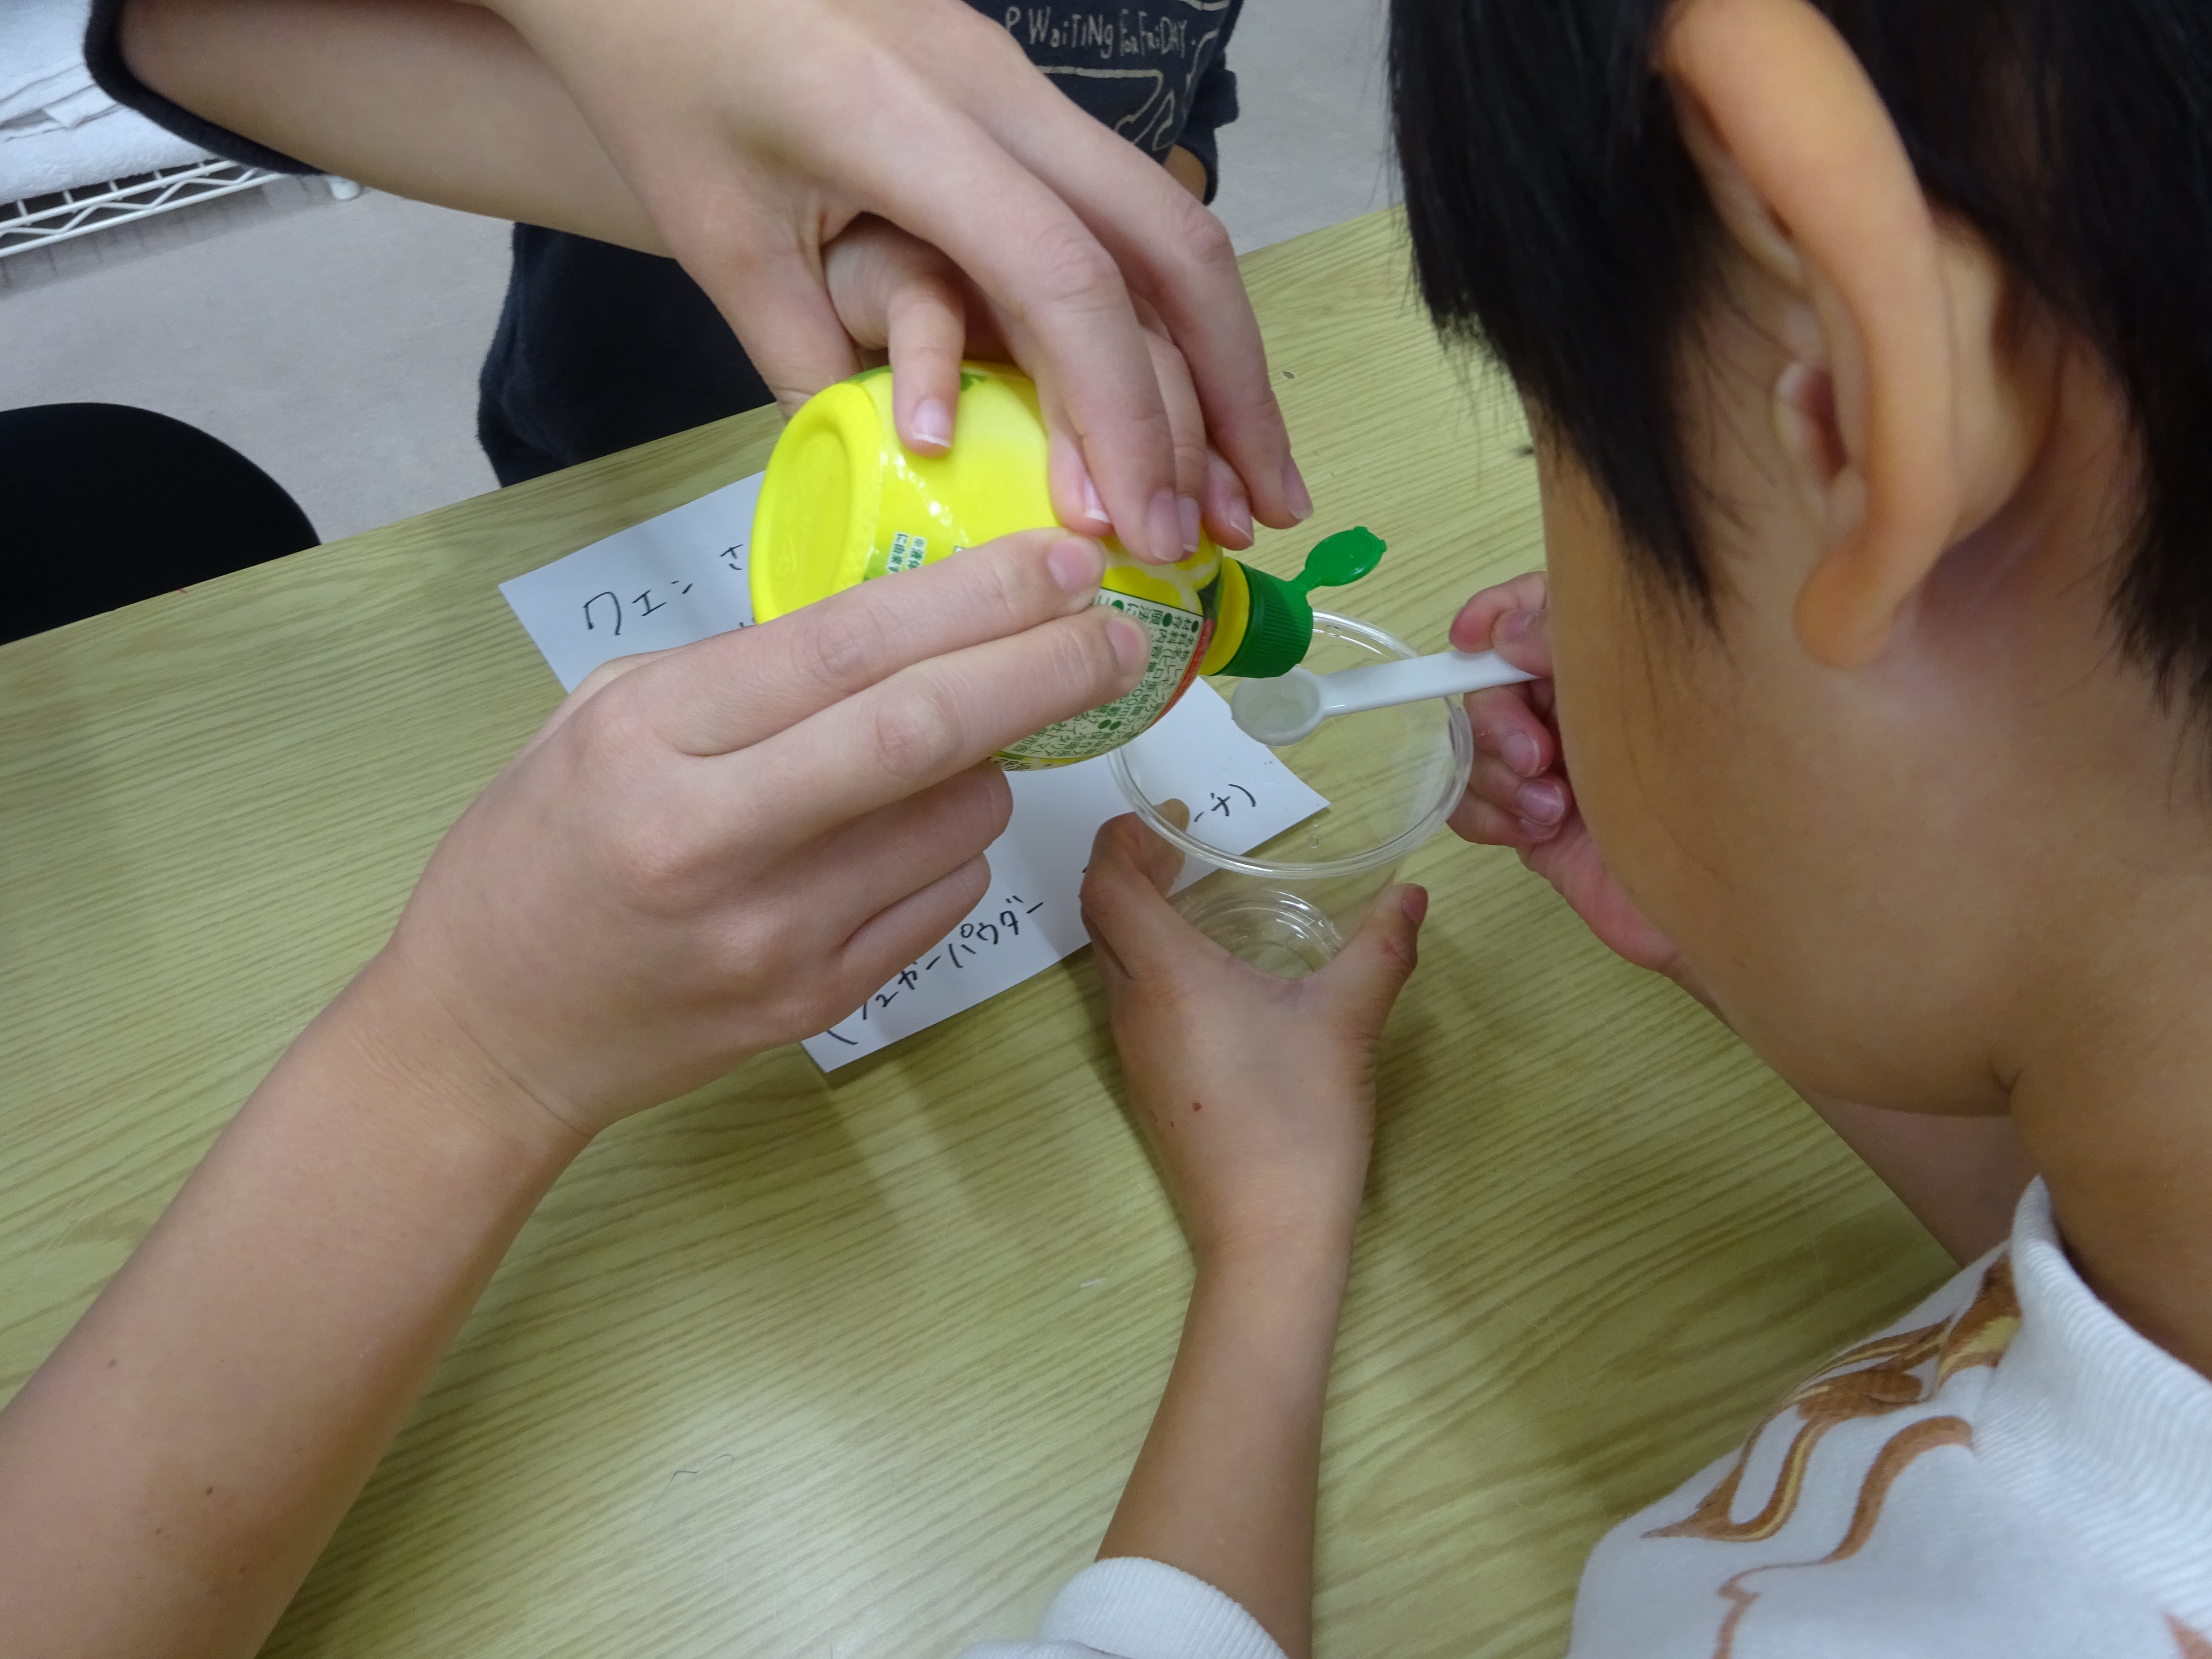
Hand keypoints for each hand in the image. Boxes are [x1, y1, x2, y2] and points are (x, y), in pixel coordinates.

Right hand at [376, 531, 1144, 1143]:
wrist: (490, 1037)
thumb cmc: (536, 855)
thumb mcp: (599, 721)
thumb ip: (742, 675)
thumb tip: (898, 630)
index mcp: (651, 743)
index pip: (850, 649)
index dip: (977, 598)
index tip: (1063, 563)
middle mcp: (719, 838)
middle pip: (927, 730)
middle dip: (1046, 666)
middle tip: (1122, 630)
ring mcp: (778, 935)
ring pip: (960, 819)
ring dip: (991, 765)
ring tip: (943, 750)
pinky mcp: (821, 1001)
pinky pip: (944, 896)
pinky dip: (950, 845)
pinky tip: (894, 836)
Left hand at [479, 0, 1310, 561]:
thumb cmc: (659, 74)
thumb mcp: (714, 236)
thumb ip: (811, 358)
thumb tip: (914, 476)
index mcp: (908, 120)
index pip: (1063, 279)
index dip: (1119, 415)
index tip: (1145, 528)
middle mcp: (996, 86)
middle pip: (1169, 241)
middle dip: (1229, 392)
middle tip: (1262, 516)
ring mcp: (1018, 81)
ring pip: (1168, 219)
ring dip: (1219, 356)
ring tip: (1248, 478)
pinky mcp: (1017, 96)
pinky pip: (1123, 207)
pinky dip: (1167, 312)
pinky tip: (1183, 389)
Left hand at [1079, 813, 1427, 1258]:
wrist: (1266, 1230)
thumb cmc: (1300, 1118)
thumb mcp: (1348, 1019)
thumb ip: (1381, 948)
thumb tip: (1414, 895)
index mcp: (1167, 976)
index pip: (1106, 883)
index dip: (1122, 838)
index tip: (1163, 814)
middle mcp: (1133, 1006)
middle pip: (1100, 915)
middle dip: (1128, 867)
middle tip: (1180, 843)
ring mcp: (1134, 1049)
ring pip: (1112, 958)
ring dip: (1139, 914)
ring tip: (1195, 892)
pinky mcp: (1149, 1081)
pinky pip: (1132, 996)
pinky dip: (1152, 958)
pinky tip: (1209, 966)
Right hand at [1449, 571, 1695, 982]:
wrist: (1735, 903)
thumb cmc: (1722, 794)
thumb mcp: (1654, 703)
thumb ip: (1580, 652)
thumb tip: (1507, 632)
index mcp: (1612, 666)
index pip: (1535, 614)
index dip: (1493, 615)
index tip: (1470, 639)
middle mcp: (1576, 709)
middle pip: (1489, 686)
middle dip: (1497, 719)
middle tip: (1538, 756)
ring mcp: (1551, 770)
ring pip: (1472, 748)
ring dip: (1498, 776)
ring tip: (1554, 810)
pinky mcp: (1534, 827)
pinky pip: (1469, 807)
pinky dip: (1486, 815)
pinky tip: (1536, 831)